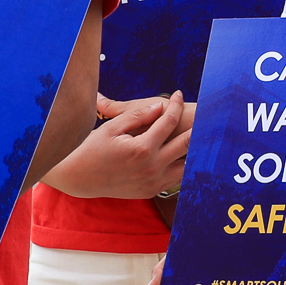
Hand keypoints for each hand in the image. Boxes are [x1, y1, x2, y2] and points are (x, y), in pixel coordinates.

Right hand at [40, 93, 192, 200]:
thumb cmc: (93, 148)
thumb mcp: (112, 128)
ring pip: (186, 165)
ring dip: (196, 150)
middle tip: (205, 112)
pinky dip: (185, 166)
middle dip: (198, 125)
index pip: (168, 121)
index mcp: (141, 149)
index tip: (178, 94)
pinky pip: (176, 179)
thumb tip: (161, 106)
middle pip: (186, 143)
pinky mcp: (151, 190)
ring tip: (203, 133)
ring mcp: (153, 181)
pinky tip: (189, 153)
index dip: (176, 105)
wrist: (80, 177)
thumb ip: (138, 116)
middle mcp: (151, 167)